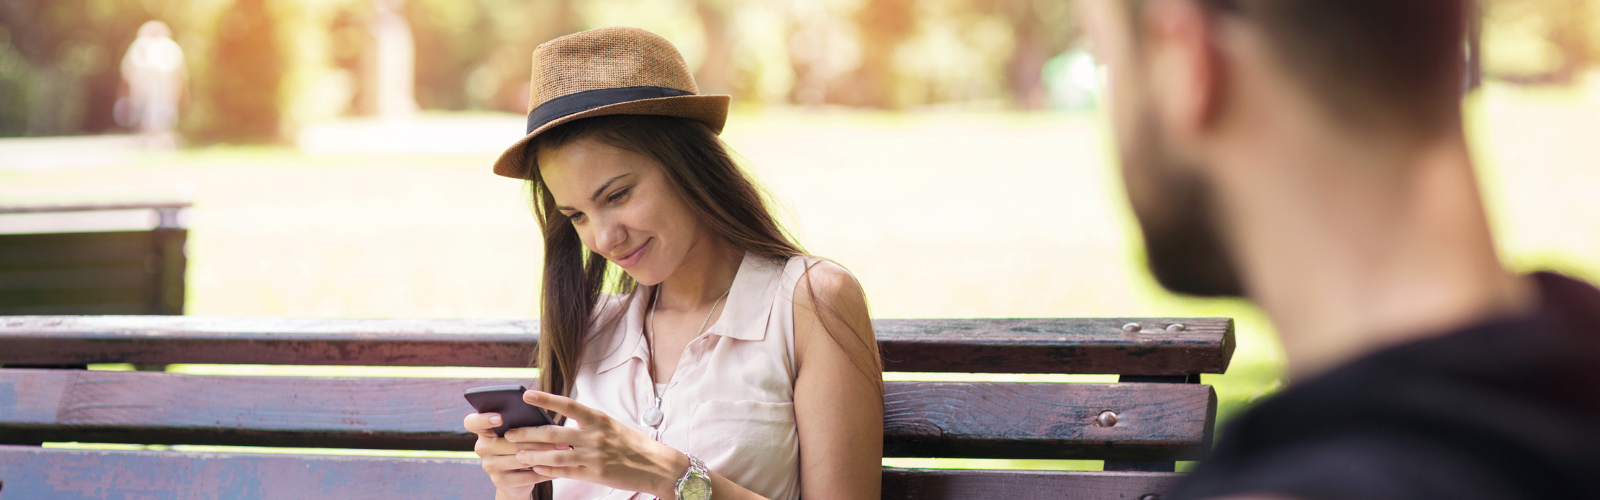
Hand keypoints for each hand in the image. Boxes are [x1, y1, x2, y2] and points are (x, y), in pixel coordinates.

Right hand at [464, 411, 562, 498]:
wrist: (516, 479)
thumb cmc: (521, 445)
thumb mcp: (520, 432)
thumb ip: (522, 421)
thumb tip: (539, 410)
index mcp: (483, 431)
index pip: (472, 422)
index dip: (484, 419)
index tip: (501, 417)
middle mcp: (481, 448)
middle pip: (508, 441)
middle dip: (537, 438)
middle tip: (558, 435)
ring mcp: (489, 466)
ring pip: (520, 458)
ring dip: (545, 454)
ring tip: (564, 449)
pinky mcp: (499, 481)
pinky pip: (526, 476)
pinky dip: (544, 472)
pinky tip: (559, 468)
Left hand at [507, 390, 689, 498]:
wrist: (657, 466)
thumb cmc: (634, 444)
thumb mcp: (613, 426)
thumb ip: (589, 425)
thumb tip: (564, 423)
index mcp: (599, 419)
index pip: (568, 405)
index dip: (545, 399)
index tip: (526, 394)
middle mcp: (595, 435)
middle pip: (553, 433)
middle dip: (528, 433)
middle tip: (509, 434)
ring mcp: (593, 456)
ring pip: (554, 455)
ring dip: (533, 455)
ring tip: (518, 455)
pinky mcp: (594, 474)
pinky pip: (565, 472)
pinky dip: (548, 471)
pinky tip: (536, 470)